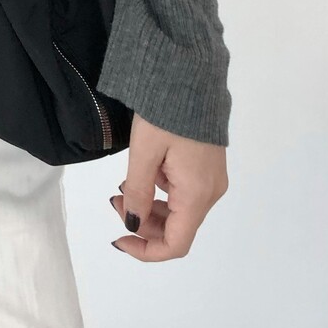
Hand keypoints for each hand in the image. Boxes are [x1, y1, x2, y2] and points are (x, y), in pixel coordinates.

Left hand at [109, 114, 228, 260]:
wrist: (191, 77)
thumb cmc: (165, 114)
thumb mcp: (144, 153)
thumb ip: (138, 193)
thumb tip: (134, 224)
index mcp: (196, 194)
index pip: (176, 244)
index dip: (146, 251)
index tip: (119, 238)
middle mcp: (210, 192)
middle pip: (177, 228)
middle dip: (143, 223)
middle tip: (115, 200)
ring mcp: (212, 179)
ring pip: (179, 211)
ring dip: (149, 208)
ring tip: (124, 186)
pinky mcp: (208, 167)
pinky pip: (183, 193)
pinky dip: (160, 192)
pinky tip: (143, 173)